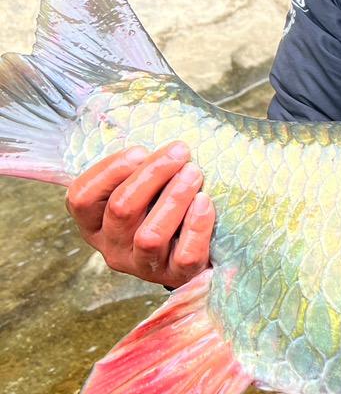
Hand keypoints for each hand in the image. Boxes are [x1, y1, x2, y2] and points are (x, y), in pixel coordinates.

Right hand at [65, 142, 214, 287]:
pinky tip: (205, 202)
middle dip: (153, 174)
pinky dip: (197, 226)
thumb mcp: (140, 187)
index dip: (110, 171)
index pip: (81, 198)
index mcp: (95, 223)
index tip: (141, 149)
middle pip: (122, 208)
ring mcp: (143, 266)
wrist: (192, 249)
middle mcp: (113, 247)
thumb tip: (149, 117)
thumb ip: (136, 164)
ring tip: (195, 172)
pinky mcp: (177, 276)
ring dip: (175, 197)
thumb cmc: (162, 205)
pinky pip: (185, 255)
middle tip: (180, 151)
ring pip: (151, 234)